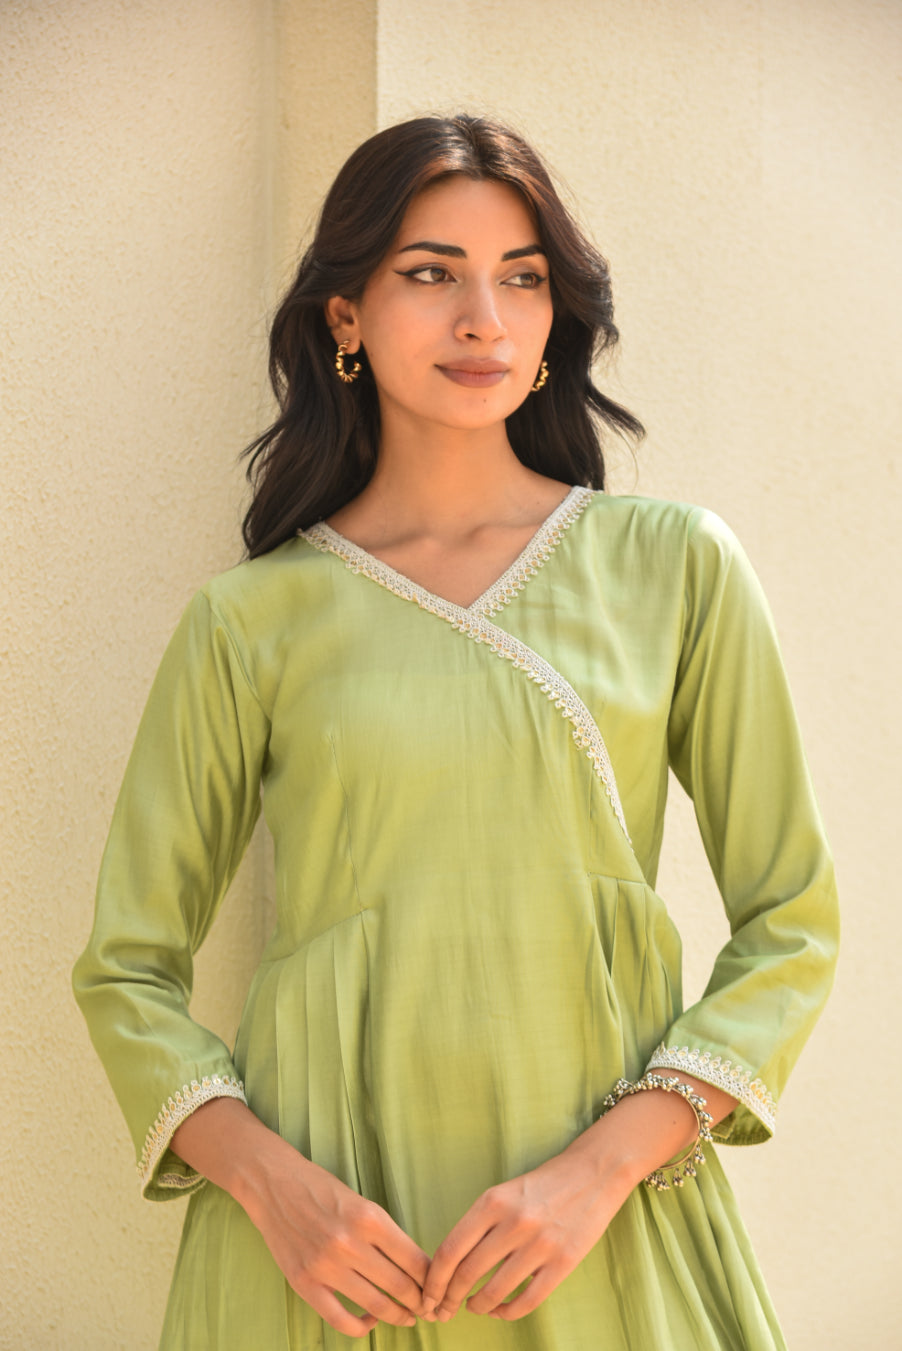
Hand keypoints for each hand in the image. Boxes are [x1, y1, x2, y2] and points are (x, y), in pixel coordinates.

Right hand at [171, 1097, 429, 1338]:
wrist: (273, 1184)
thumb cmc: (322, 1188)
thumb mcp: (361, 1201)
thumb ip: (384, 1233)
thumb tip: (414, 1266)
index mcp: (370, 1218)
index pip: (415, 1260)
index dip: (432, 1280)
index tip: (438, 1288)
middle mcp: (350, 1243)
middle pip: (400, 1286)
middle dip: (420, 1301)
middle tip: (428, 1307)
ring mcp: (326, 1266)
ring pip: (376, 1305)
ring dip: (397, 1315)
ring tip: (406, 1316)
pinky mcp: (304, 1283)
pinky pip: (340, 1319)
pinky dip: (361, 1326)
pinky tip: (369, 1320)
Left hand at [421, 1069, 737, 1323]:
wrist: (593, 1172)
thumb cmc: (543, 1184)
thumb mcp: (505, 1193)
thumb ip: (481, 1225)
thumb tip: (453, 1266)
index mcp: (492, 1202)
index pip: (450, 1250)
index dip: (433, 1280)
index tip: (427, 1295)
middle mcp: (513, 1223)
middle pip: (467, 1273)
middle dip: (449, 1297)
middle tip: (443, 1308)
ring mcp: (539, 1244)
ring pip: (494, 1291)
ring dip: (478, 1306)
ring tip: (473, 1307)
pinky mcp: (563, 1262)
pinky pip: (527, 1300)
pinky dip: (507, 1312)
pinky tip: (500, 1310)